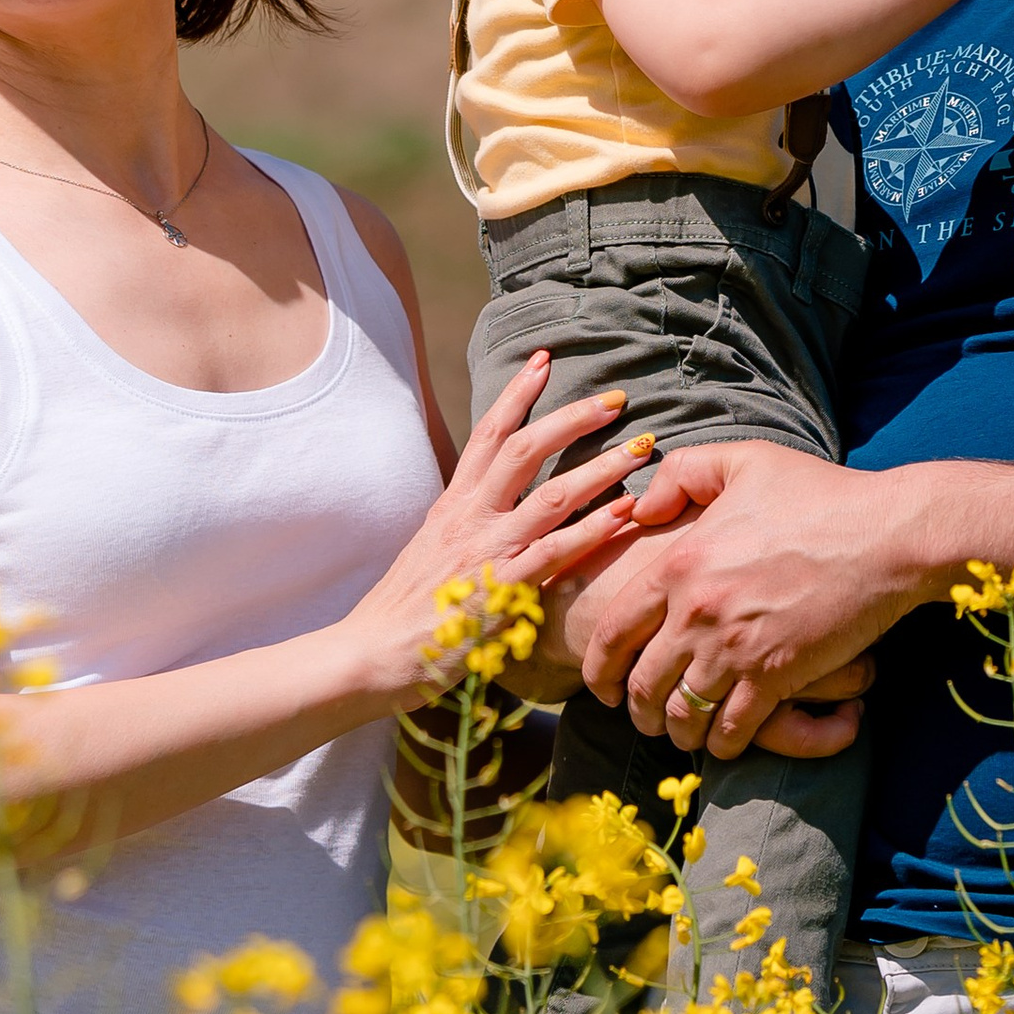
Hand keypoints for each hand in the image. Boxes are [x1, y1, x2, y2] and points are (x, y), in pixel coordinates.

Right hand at [339, 355, 653, 713]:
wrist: (371, 653)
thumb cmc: (405, 609)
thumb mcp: (432, 549)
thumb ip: (466, 523)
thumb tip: (493, 504)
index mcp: (453, 505)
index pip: (487, 434)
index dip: (516, 394)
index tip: (544, 360)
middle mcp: (470, 517)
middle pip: (525, 449)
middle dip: (573, 417)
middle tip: (617, 398)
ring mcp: (488, 551)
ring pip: (553, 494)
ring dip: (602, 467)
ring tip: (642, 448)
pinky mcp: (504, 589)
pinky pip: (557, 551)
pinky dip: (595, 529)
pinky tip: (627, 513)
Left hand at [567, 440, 928, 760]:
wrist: (887, 534)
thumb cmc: (820, 494)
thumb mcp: (745, 461)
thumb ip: (684, 473)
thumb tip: (641, 507)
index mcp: (682, 563)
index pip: (616, 629)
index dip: (599, 666)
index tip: (600, 684)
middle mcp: (698, 611)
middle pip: (643, 682)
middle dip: (634, 709)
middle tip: (640, 717)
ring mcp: (736, 648)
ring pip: (682, 713)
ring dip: (676, 730)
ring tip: (680, 731)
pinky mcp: (776, 675)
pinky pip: (731, 728)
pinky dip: (722, 742)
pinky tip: (724, 740)